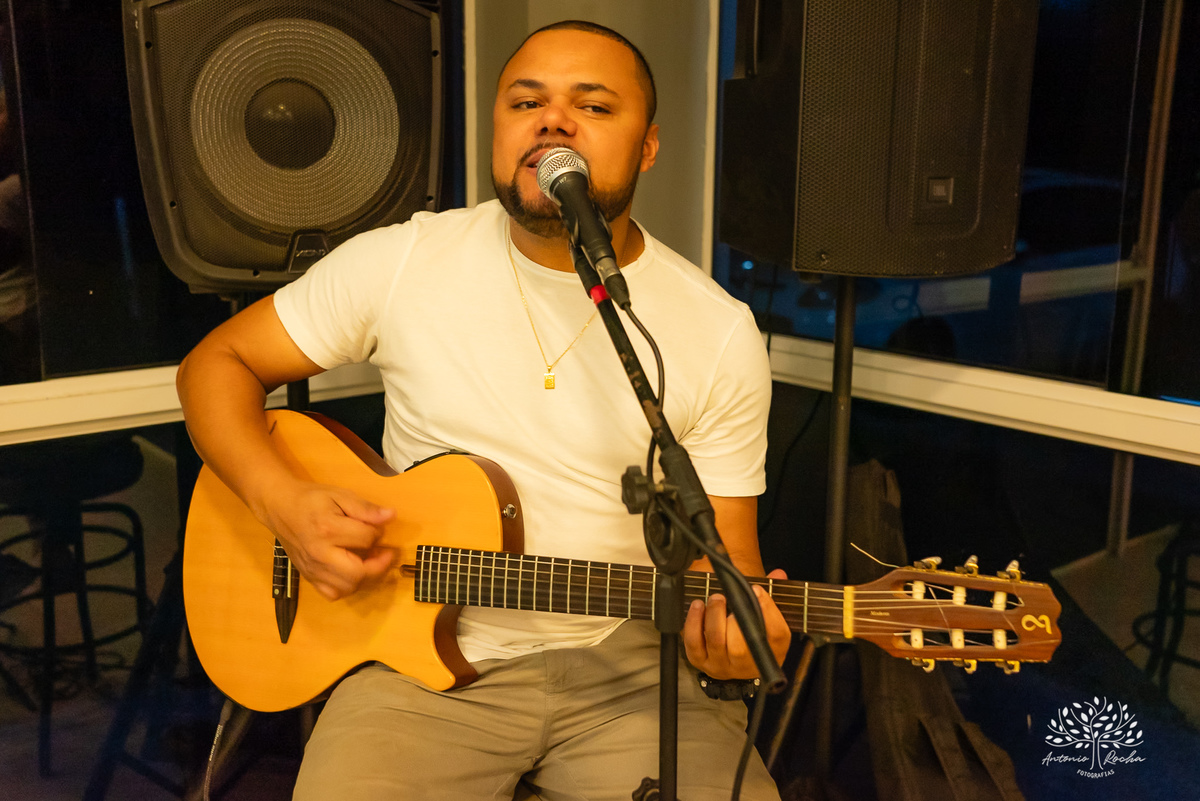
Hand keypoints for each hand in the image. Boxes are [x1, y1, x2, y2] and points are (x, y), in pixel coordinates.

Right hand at [260, 482, 395, 600]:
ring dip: (364, 578)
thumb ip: (365, 508)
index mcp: (328, 529)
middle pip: (358, 573)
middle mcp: (319, 554)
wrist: (279, 507)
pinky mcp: (308, 576)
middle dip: (378, 565)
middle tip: (385, 553)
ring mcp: (312, 568)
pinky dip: (346, 587)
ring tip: (369, 562)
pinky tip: (351, 572)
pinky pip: (332, 594)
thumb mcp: (339, 495)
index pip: (367, 538)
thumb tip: (390, 516)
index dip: (379, 531)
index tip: (378, 526)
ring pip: (346, 587)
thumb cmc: (310, 500)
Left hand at [682, 568, 790, 679]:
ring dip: (714, 615)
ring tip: (716, 599)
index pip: (777, 635)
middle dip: (734, 617)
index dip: (768, 611)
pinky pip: (694, 643)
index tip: (757, 591)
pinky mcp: (701, 662)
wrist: (736, 661)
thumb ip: (772, 596)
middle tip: (729, 597)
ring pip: (716, 642)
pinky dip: (694, 622)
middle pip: (741, 647)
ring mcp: (723, 666)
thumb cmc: (752, 634)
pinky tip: (698, 606)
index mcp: (773, 652)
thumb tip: (778, 574)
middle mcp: (748, 664)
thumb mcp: (767, 618)